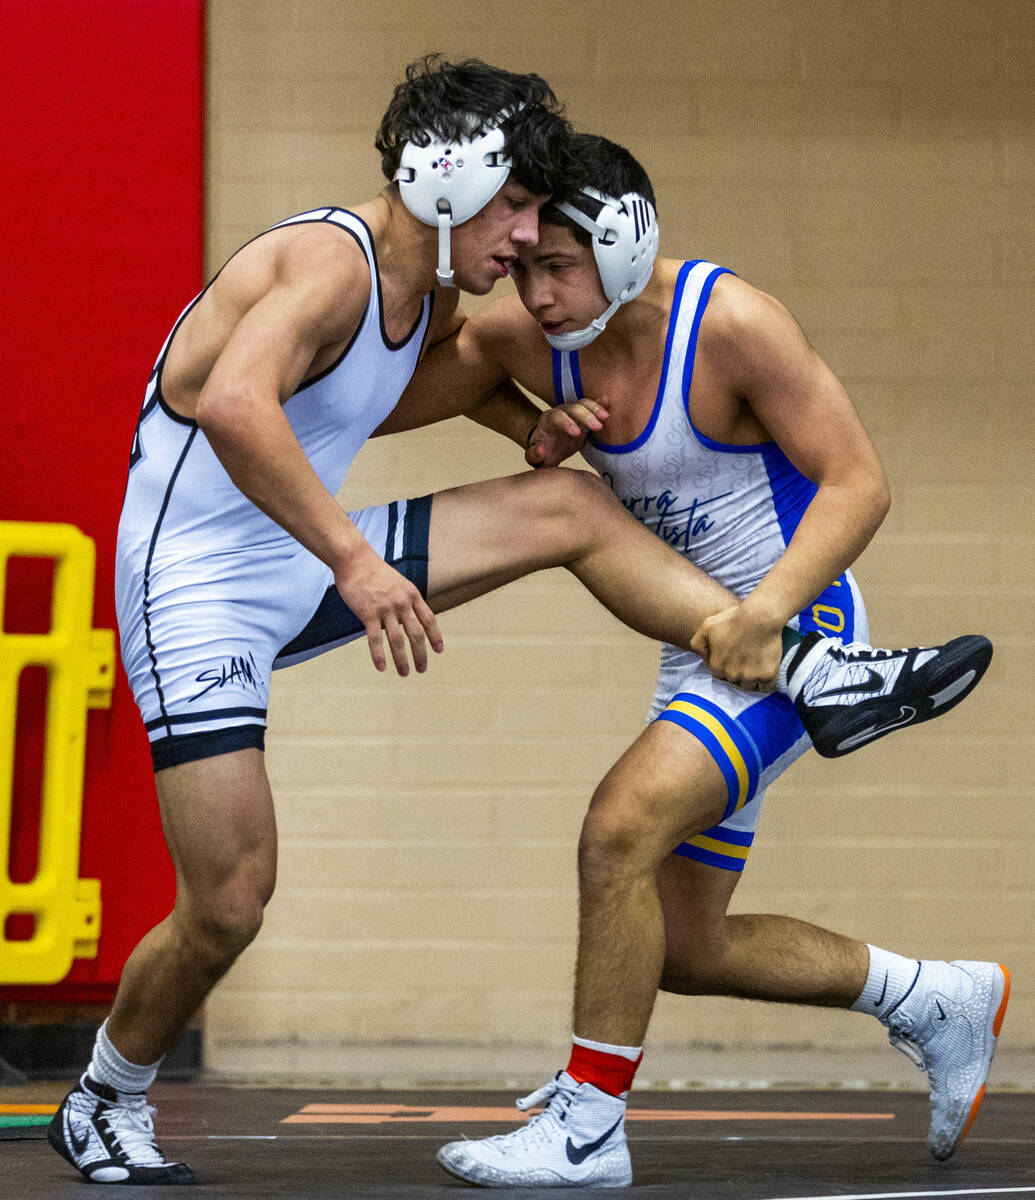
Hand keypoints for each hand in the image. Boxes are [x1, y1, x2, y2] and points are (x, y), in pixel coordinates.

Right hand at [334, 542, 443, 674]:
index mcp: (412, 595)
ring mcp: (386, 609)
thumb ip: (405, 601)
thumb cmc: (375, 571)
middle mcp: (402, 603)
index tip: (439, 650)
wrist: (354, 559)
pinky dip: (378, 655)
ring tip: (404, 673)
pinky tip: (381, 667)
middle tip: (422, 669)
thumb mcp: (398, 583)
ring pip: (398, 640)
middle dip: (421, 654)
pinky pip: (375, 639)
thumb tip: (405, 622)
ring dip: (402, 660)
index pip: (429, 619)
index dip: (435, 636)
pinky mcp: (368, 613)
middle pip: (416, 634)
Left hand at [526, 399, 608, 467]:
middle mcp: (560, 412)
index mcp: (548, 421)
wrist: (547, 447)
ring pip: (584, 404)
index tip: (576, 434)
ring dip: (595, 408)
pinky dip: (599, 404)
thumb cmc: (541, 453)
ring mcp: (572, 413)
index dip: (566, 422)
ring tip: (606, 417)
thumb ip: (534, 455)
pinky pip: (591, 407)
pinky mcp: (583, 417)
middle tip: (598, 426)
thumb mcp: (534, 457)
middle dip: (585, 415)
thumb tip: (541, 450)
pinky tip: (607, 401)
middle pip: (573, 408)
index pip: (557, 416)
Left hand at [690, 604, 783, 692]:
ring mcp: (750, 677)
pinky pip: (766, 689)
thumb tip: (704, 659)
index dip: (727, 666)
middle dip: (738, 673)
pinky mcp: (767, 676)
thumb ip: (698, 643)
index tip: (734, 657)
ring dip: (751, 679)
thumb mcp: (707, 625)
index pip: (720, 675)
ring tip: (756, 665)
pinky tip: (766, 674)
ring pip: (749, 686)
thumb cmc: (734, 618)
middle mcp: (732, 675)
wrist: (760, 616)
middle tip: (746, 658)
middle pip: (734, 681)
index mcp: (717, 666)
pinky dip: (766, 683)